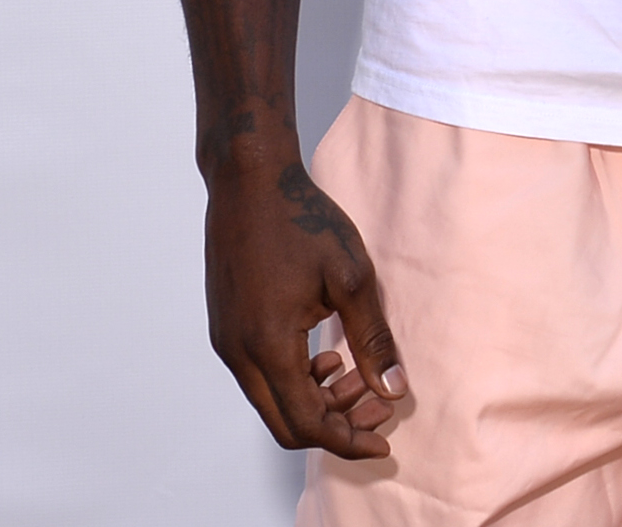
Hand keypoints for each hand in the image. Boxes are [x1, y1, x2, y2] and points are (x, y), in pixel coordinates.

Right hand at [203, 157, 407, 458]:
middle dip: (336, 425)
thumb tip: (394, 389)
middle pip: (286, 424)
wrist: (248, 179)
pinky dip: (295, 381)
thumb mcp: (351, 277)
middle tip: (379, 406)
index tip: (385, 442)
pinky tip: (327, 355)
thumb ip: (372, 338)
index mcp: (268, 346)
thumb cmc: (301, 220)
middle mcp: (238, 353)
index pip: (308, 423)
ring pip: (272, 402)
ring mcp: (227, 341)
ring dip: (317, 402)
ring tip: (358, 375)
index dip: (349, 440)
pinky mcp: (226, 327)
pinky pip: (260, 377)